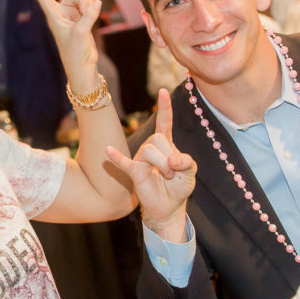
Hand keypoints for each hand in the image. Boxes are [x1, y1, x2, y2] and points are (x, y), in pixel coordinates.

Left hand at [22, 0, 100, 81]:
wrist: (82, 66)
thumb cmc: (75, 52)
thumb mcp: (81, 33)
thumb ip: (89, 16)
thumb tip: (97, 1)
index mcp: (54, 17)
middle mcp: (61, 14)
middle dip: (82, 0)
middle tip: (87, 14)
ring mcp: (71, 16)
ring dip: (88, 5)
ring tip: (90, 20)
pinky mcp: (81, 19)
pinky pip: (84, 3)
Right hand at [105, 88, 195, 241]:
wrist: (169, 207)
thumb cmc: (179, 187)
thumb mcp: (191, 172)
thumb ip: (186, 162)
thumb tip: (172, 161)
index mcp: (167, 144)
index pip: (164, 122)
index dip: (165, 108)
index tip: (163, 91)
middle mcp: (152, 147)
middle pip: (157, 139)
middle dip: (170, 157)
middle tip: (173, 173)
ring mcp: (141, 159)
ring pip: (149, 149)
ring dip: (162, 165)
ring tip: (165, 177)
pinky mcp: (134, 172)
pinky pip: (124, 162)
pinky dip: (116, 157)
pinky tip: (108, 151)